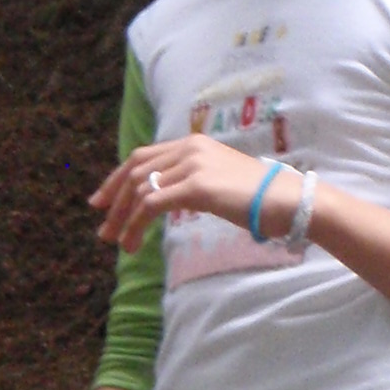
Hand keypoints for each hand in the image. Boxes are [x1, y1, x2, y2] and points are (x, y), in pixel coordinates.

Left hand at [92, 139, 297, 254]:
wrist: (288, 200)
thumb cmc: (259, 198)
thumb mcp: (217, 183)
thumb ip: (190, 183)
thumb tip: (162, 198)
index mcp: (193, 144)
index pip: (142, 156)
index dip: (116, 179)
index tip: (101, 202)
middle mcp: (189, 148)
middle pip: (135, 170)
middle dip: (113, 201)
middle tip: (103, 229)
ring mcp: (193, 164)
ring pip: (140, 189)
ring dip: (123, 219)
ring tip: (119, 244)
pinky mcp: (197, 186)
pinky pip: (152, 205)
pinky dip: (136, 225)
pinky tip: (133, 244)